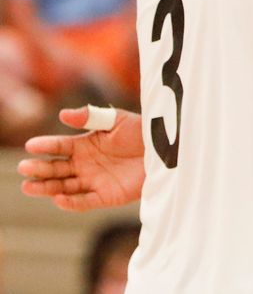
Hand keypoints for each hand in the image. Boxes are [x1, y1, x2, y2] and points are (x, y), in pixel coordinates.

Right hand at [18, 106, 144, 210]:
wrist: (164, 151)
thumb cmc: (141, 132)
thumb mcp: (117, 120)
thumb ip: (92, 117)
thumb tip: (63, 114)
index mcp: (85, 145)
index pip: (60, 146)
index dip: (46, 145)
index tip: (30, 145)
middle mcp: (85, 164)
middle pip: (57, 168)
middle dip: (40, 168)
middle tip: (24, 167)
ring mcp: (94, 181)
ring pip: (64, 186)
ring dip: (47, 187)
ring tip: (29, 186)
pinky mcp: (106, 196)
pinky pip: (84, 202)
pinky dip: (70, 202)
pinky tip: (58, 199)